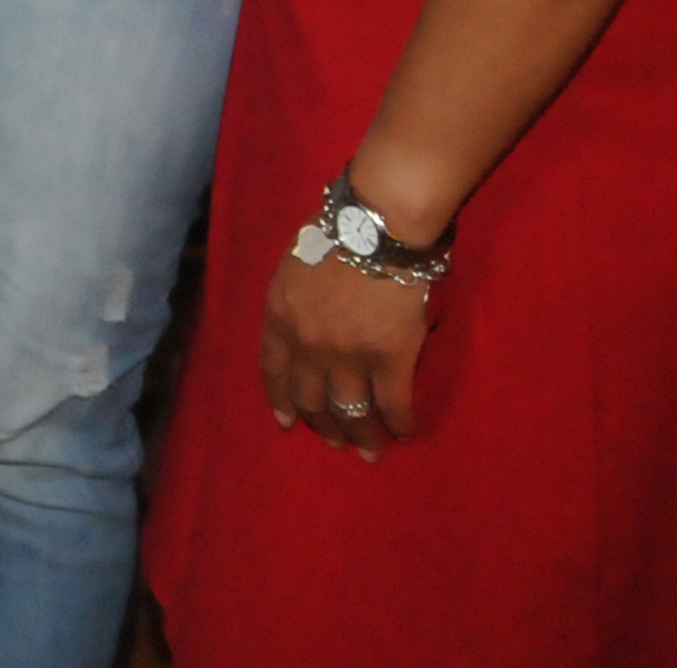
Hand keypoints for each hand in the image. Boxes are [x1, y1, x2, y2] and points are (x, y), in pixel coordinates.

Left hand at [259, 243, 431, 458]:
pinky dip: (399, 423)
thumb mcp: (293, 265)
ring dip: (359, 436)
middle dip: (321, 425)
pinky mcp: (390, 358)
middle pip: (310, 397)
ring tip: (367, 451)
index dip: (280, 399)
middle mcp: (308, 343)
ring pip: (350, 410)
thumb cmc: (336, 231)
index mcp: (280, 315)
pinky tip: (403, 434)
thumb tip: (302, 322)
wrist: (377, 226)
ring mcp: (348, 354)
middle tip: (334, 442)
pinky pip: (393, 403)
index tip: (286, 421)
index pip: (273, 369)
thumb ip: (293, 300)